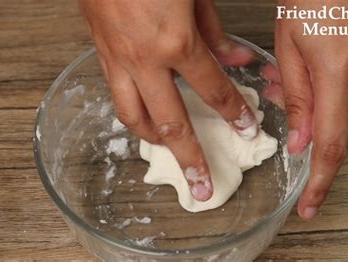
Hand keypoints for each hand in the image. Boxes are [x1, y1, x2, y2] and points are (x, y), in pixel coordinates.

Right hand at [79, 0, 257, 200]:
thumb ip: (215, 31)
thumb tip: (234, 58)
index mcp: (174, 41)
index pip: (212, 91)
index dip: (233, 114)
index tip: (246, 130)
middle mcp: (145, 60)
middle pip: (171, 122)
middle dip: (191, 157)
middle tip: (203, 184)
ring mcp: (119, 61)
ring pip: (135, 118)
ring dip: (156, 141)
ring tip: (173, 152)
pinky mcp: (101, 55)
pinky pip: (117, 98)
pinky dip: (133, 115)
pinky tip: (145, 118)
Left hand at [272, 0, 347, 218]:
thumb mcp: (289, 43)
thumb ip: (295, 96)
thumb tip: (299, 142)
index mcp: (337, 70)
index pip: (330, 142)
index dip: (320, 180)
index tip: (309, 205)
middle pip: (329, 120)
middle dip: (298, 119)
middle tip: (272, 91)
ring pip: (334, 103)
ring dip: (306, 98)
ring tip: (282, 72)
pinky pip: (344, 85)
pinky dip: (320, 84)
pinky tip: (303, 66)